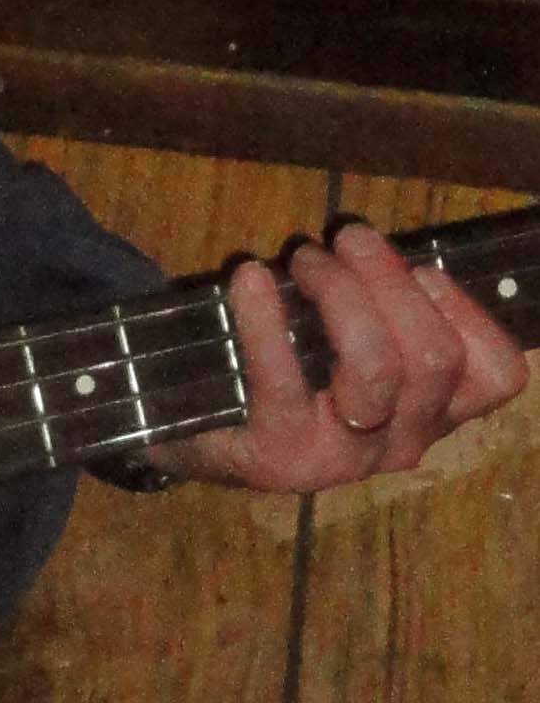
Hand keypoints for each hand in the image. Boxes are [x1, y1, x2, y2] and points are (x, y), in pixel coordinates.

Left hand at [156, 220, 524, 490]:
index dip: (467, 311)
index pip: (496, 375)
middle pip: (434, 356)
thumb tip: (376, 248)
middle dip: (389, 280)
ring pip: (377, 366)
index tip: (421, 270)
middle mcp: (401, 443)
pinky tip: (249, 279)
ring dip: (341, 293)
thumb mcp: (351, 349)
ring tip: (304, 261)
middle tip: (344, 243)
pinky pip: (283, 380)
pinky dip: (263, 318)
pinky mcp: (282, 457)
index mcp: (432, 415)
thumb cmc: (290, 377)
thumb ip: (382, 310)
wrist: (207, 440)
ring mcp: (345, 459)